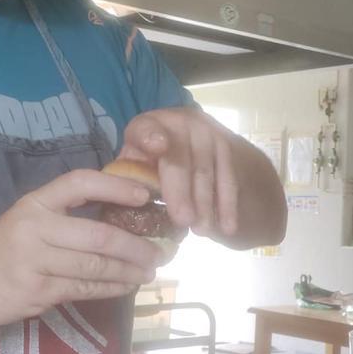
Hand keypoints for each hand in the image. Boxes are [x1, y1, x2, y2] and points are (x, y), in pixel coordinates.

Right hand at [0, 169, 163, 327]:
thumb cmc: (6, 247)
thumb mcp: (29, 218)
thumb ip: (67, 214)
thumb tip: (125, 211)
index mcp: (36, 203)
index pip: (80, 183)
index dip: (115, 186)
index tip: (145, 194)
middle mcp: (34, 228)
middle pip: (98, 236)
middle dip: (136, 246)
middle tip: (161, 252)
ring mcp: (34, 262)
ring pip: (95, 267)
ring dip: (128, 272)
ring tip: (149, 271)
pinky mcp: (36, 292)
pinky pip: (84, 288)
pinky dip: (110, 288)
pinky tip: (126, 286)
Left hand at [118, 108, 239, 237]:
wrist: (186, 146)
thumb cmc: (148, 163)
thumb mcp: (133, 165)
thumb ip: (128, 180)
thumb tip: (124, 206)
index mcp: (147, 125)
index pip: (146, 130)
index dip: (151, 137)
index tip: (158, 147)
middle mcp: (179, 123)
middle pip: (180, 160)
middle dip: (182, 192)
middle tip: (183, 221)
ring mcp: (206, 132)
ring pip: (206, 172)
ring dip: (206, 204)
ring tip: (201, 231)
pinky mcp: (227, 147)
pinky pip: (228, 178)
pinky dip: (228, 205)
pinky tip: (227, 226)